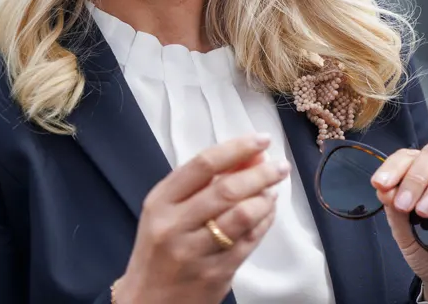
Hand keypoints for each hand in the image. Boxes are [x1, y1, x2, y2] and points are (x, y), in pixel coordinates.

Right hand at [112, 133, 288, 303]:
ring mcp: (196, 252)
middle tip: (280, 166)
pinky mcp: (216, 273)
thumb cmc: (159, 249)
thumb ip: (202, 184)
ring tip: (274, 189)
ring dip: (265, 199)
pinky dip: (264, 221)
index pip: (203, 165)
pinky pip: (249, 241)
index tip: (261, 139)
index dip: (237, 148)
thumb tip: (248, 156)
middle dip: (260, 173)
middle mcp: (175, 225)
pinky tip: (268, 211)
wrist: (147, 302)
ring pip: (242, 216)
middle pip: (226, 190)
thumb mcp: (167, 212)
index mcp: (160, 202)